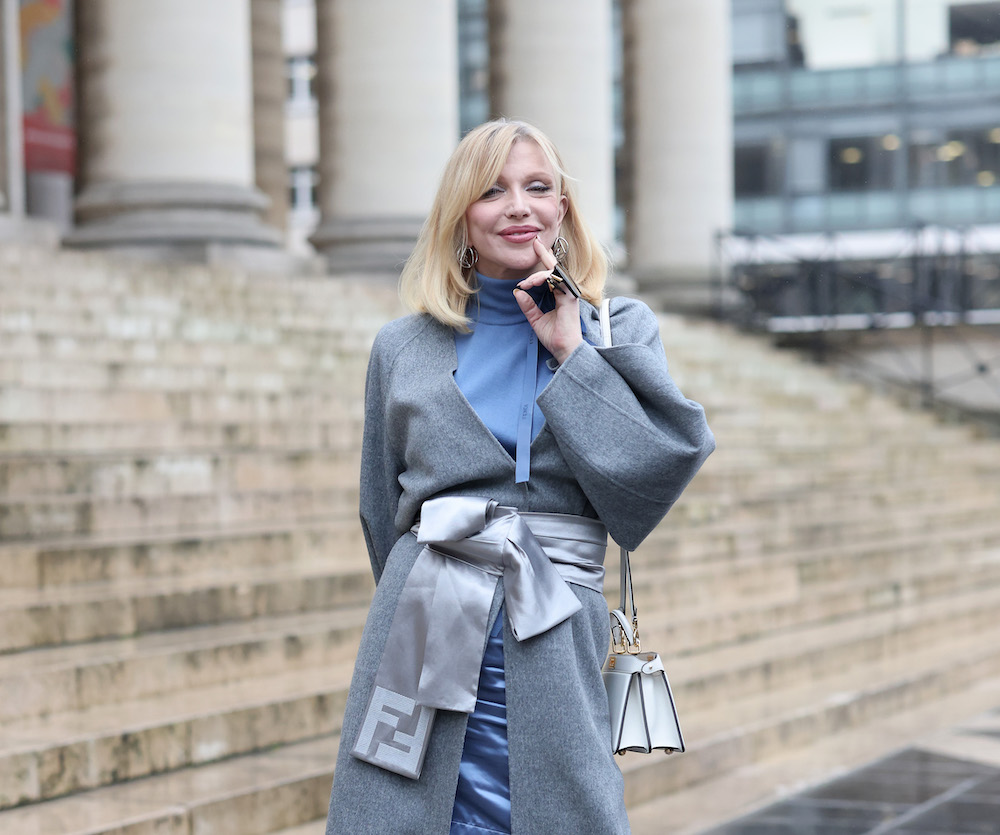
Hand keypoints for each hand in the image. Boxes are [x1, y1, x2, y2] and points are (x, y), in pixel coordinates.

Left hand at [513, 237, 582, 364]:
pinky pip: (556, 280)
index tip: (536, 245)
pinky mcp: (569, 297)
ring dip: (537, 275)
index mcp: (559, 294)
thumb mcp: (535, 319)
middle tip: (534, 242)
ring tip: (525, 283)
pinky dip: (543, 279)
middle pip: (554, 268)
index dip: (545, 258)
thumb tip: (518, 292)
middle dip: (544, 254)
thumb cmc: (554, 336)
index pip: (551, 273)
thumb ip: (528, 306)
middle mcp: (565, 291)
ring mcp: (568, 293)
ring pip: (553, 273)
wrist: (563, 349)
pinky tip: (531, 283)